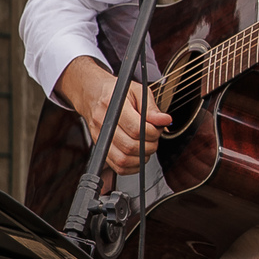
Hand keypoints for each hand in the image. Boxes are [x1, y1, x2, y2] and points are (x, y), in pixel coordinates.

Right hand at [56, 56, 172, 174]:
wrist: (93, 95)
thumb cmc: (116, 93)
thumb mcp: (137, 91)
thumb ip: (151, 108)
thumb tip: (165, 120)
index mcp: (113, 106)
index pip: (136, 128)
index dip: (153, 132)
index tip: (158, 127)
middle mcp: (103, 124)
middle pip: (130, 146)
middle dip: (150, 145)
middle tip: (154, 137)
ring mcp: (100, 138)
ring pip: (123, 160)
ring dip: (142, 157)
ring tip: (147, 145)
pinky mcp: (101, 149)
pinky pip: (118, 167)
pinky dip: (133, 166)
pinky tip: (139, 155)